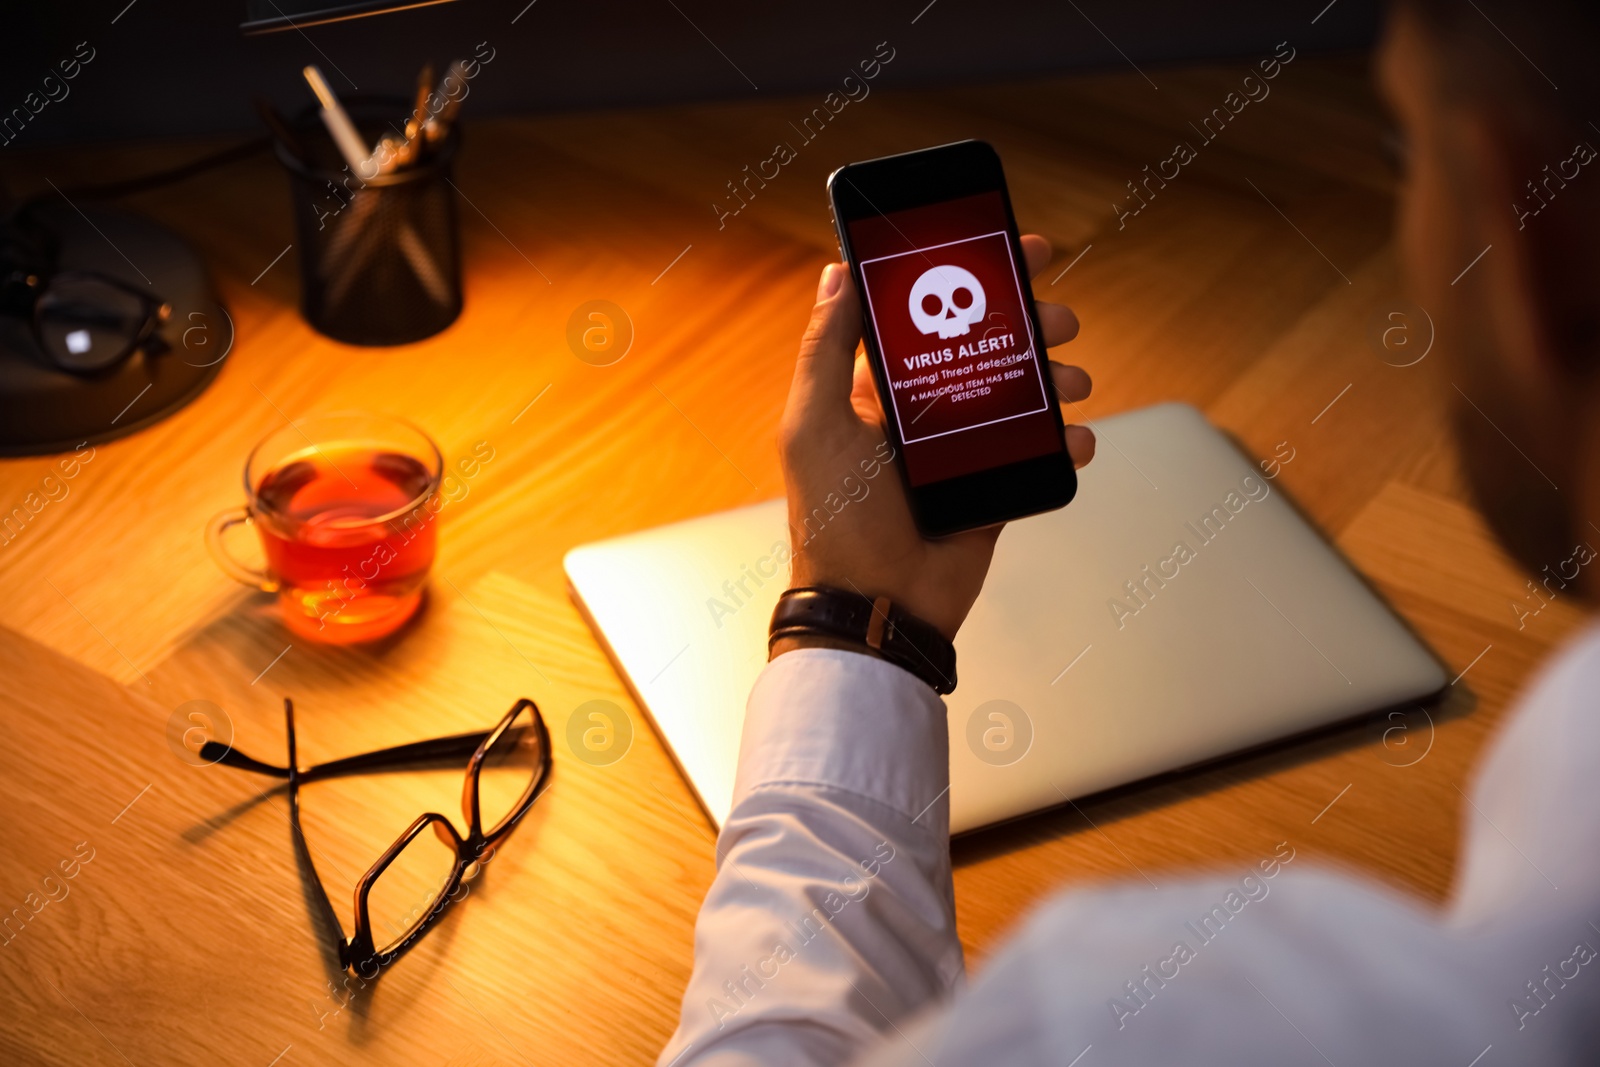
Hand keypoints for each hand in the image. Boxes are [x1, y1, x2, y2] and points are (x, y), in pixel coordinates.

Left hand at [777, 234, 1093, 640]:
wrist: (877, 606)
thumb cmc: (834, 521)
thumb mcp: (814, 422)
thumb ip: (825, 347)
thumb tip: (837, 272)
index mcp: (878, 389)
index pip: (927, 315)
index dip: (968, 277)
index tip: (1007, 247)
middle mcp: (923, 413)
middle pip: (987, 346)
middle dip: (1027, 323)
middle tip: (1054, 317)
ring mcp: (962, 451)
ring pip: (1022, 394)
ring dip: (1055, 377)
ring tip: (1071, 381)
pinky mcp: (994, 488)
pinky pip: (1039, 453)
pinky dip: (1066, 440)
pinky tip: (1074, 437)